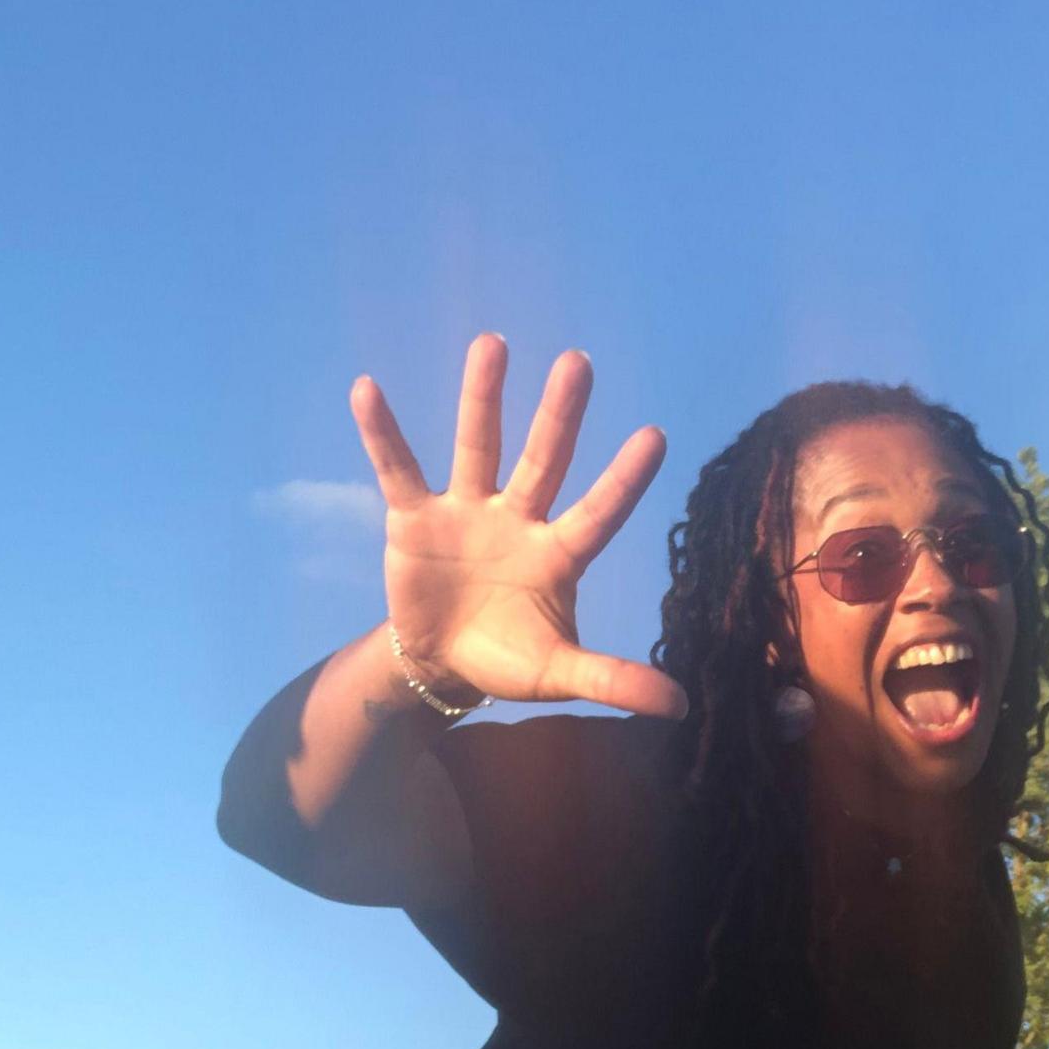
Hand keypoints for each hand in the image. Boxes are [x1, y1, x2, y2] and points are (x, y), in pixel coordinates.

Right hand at [352, 333, 686, 716]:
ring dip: (484, 398)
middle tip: (579, 362)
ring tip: (493, 343)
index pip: (599, 512)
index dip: (624, 480)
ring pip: (479, 447)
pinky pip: (398, 470)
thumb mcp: (560, 674)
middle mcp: (519, 520)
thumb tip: (681, 706)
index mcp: (559, 555)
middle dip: (561, 415)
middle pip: (545, 461)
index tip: (656, 436)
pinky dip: (383, 433)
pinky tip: (368, 389)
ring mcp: (467, 512)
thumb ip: (614, 679)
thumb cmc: (511, 660)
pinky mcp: (415, 518)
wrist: (442, 663)